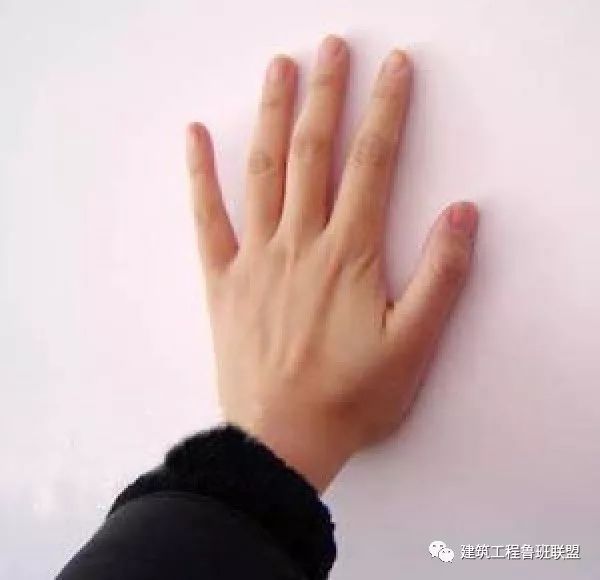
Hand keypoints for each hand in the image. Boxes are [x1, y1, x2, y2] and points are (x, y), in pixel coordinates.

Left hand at [186, 36, 477, 491]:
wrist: (283, 439)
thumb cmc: (350, 397)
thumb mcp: (414, 346)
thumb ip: (441, 277)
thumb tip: (461, 215)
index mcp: (349, 255)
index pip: (373, 164)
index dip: (386, 111)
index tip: (395, 70)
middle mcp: (300, 243)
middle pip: (315, 153)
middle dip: (326, 95)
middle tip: (332, 48)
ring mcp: (256, 258)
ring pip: (265, 172)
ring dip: (274, 115)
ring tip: (280, 69)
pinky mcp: (224, 281)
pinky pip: (207, 218)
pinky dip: (200, 175)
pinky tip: (196, 137)